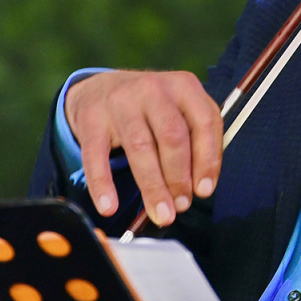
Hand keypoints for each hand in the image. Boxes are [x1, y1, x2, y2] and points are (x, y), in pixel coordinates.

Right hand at [65, 70, 221, 226]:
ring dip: (152, 187)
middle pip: (172, 136)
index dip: (208, 160)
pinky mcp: (92, 119)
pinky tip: (109, 206)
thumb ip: (195, 140)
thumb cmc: (149, 107)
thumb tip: (199, 186)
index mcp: (184, 86)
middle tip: (181, 206)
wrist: (99, 87)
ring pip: (140, 148)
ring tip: (161, 213)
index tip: (204, 190)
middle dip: (179, 177)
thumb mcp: (179, 109)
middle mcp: (153, 89)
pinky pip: (97, 156)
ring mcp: (121, 102)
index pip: (205, 122)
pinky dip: (103, 184)